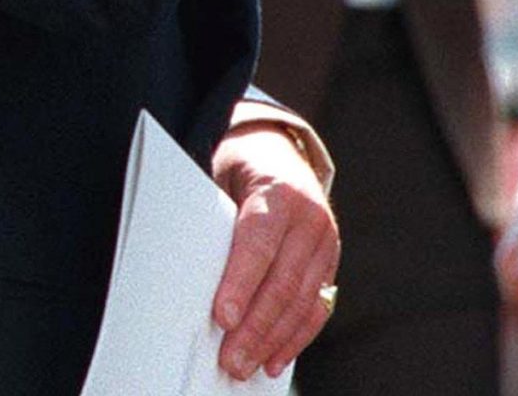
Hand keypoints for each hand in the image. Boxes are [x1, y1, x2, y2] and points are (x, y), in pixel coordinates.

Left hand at [210, 125, 338, 379]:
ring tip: (247, 366)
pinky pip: (316, 307)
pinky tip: (275, 360)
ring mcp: (326, 244)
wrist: (278, 152)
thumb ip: (213, 222)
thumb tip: (187, 275)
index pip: (257, 243)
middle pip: (282, 282)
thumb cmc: (238, 170)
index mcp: (278, 193)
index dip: (240, 282)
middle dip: (255, 326)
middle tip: (230, 359)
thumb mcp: (220, 179)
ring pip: (301, 301)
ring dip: (273, 340)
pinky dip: (295, 337)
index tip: (222, 316)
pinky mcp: (330, 265)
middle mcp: (309, 219)